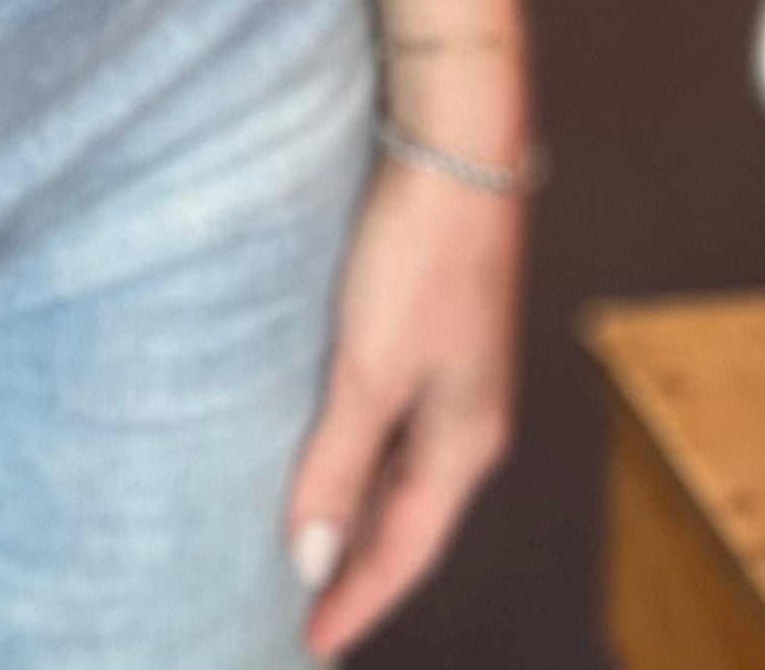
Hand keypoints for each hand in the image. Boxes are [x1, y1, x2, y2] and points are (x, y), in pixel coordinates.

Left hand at [289, 19, 525, 654]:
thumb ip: (337, 462)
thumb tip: (308, 558)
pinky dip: (353, 450)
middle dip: (355, 563)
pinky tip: (319, 441)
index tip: (309, 644)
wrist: (456, 143)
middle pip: (404, 515)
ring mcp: (451, 370)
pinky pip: (388, 417)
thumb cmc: (419, 253)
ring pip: (396, 466)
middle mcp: (466, 416)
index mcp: (466, 441)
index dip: (355, 600)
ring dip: (353, 505)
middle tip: (298, 605)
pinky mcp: (427, 325)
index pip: (404, 550)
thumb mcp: (370, 367)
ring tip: (300, 538)